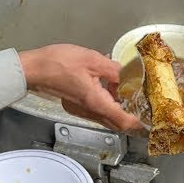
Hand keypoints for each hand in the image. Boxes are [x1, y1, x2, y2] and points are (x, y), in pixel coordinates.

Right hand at [20, 45, 142, 132]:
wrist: (33, 68)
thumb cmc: (59, 62)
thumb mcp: (93, 60)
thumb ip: (115, 70)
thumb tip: (131, 76)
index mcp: (95, 101)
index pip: (122, 120)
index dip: (138, 122)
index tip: (151, 119)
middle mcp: (88, 110)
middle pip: (115, 122)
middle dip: (131, 116)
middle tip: (145, 104)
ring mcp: (80, 109)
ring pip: (106, 115)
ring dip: (119, 106)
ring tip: (129, 89)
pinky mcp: (75, 104)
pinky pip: (96, 109)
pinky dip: (107, 101)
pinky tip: (110, 84)